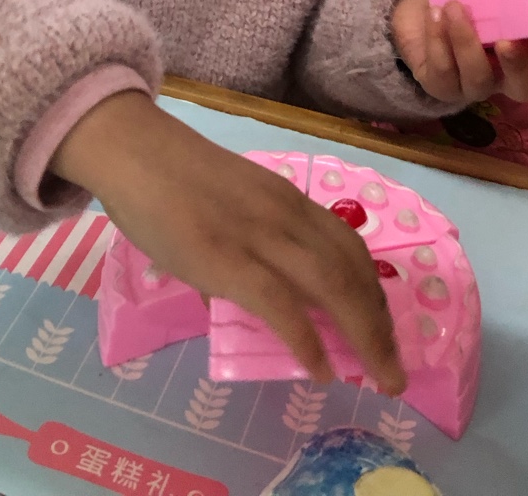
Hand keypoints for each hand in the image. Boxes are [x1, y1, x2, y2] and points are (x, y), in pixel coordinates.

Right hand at [51, 91, 404, 392]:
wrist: (132, 149)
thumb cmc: (168, 177)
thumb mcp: (228, 203)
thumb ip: (244, 243)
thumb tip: (239, 296)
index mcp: (287, 201)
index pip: (349, 248)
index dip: (375, 292)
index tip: (385, 329)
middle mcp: (286, 216)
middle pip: (353, 272)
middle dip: (382, 325)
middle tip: (395, 372)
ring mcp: (259, 237)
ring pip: (332, 286)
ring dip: (364, 337)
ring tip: (379, 378)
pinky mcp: (226, 259)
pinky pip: (280, 305)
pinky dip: (307, 340)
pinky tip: (321, 370)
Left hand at [391, 0, 527, 105]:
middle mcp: (506, 74)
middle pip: (526, 89)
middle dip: (518, 67)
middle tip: (504, 41)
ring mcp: (473, 83)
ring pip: (479, 80)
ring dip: (466, 42)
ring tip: (454, 6)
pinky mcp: (441, 85)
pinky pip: (443, 76)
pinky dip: (438, 42)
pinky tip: (435, 14)